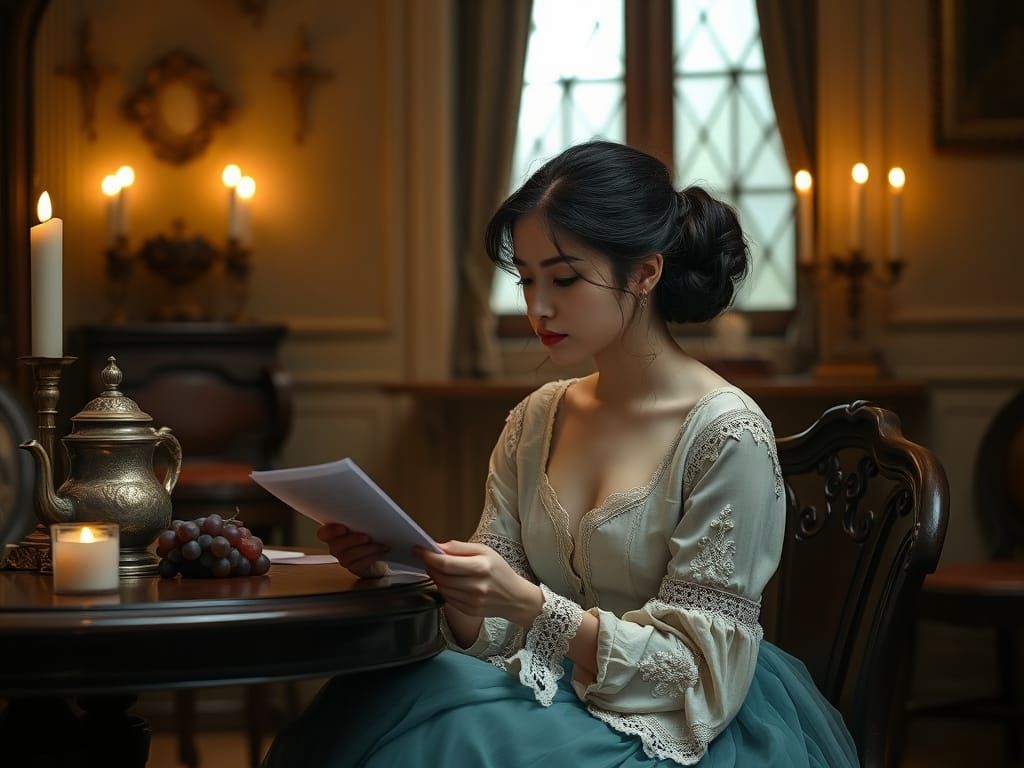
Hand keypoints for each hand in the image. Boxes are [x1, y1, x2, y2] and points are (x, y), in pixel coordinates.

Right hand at [317, 523, 389, 578]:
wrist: (383, 550)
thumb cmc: (370, 532)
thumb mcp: (364, 521)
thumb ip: (359, 516)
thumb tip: (368, 504)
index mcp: (335, 533)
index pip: (323, 533)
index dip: (330, 531)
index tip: (343, 528)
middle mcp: (337, 547)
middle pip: (336, 546)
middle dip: (352, 541)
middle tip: (366, 536)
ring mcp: (345, 559)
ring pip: (349, 556)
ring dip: (366, 549)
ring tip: (378, 544)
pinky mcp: (356, 568)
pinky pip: (360, 565)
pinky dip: (372, 558)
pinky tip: (381, 551)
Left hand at [415, 540, 542, 626]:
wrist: (515, 597)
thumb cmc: (499, 571)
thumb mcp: (484, 551)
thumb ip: (459, 548)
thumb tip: (437, 546)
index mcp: (481, 567)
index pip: (446, 563)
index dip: (428, 556)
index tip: (418, 549)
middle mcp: (476, 586)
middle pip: (441, 576)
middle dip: (430, 566)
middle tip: (427, 558)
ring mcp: (472, 601)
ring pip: (442, 588)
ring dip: (435, 577)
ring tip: (439, 569)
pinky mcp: (468, 611)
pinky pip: (447, 598)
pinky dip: (443, 588)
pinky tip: (449, 581)